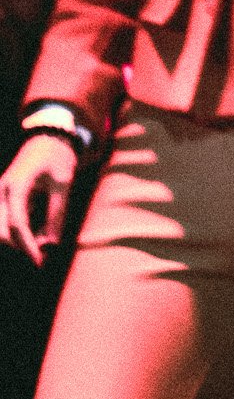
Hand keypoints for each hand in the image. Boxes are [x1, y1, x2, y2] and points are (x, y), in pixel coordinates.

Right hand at [0, 136, 77, 265]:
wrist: (48, 136)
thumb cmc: (57, 156)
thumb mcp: (63, 182)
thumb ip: (56, 214)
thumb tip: (52, 244)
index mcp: (17, 185)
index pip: (16, 224)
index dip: (26, 246)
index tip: (39, 261)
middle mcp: (2, 191)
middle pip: (0, 231)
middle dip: (19, 246)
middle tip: (42, 253)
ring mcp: (0, 195)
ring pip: (0, 228)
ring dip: (18, 240)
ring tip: (43, 240)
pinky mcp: (3, 199)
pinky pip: (5, 222)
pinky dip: (19, 232)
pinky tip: (38, 233)